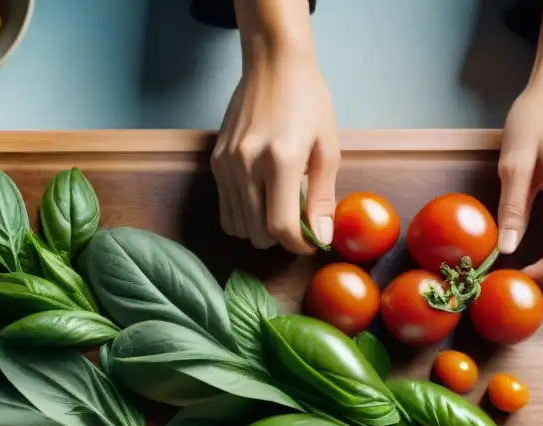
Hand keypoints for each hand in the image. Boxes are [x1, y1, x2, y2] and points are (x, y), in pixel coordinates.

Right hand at [211, 27, 338, 254]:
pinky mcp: (215, 162)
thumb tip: (321, 236)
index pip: (280, 226)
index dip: (297, 245)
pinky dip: (244, 216)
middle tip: (297, 223)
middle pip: (256, 233)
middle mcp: (247, 165)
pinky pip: (225, 209)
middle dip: (280, 238)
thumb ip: (322, 197)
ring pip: (238, 226)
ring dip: (260, 230)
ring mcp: (226, 164)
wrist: (272, 63)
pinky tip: (261, 199)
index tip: (310, 242)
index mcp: (280, 161)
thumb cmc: (308, 101)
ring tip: (278, 211)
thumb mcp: (327, 149)